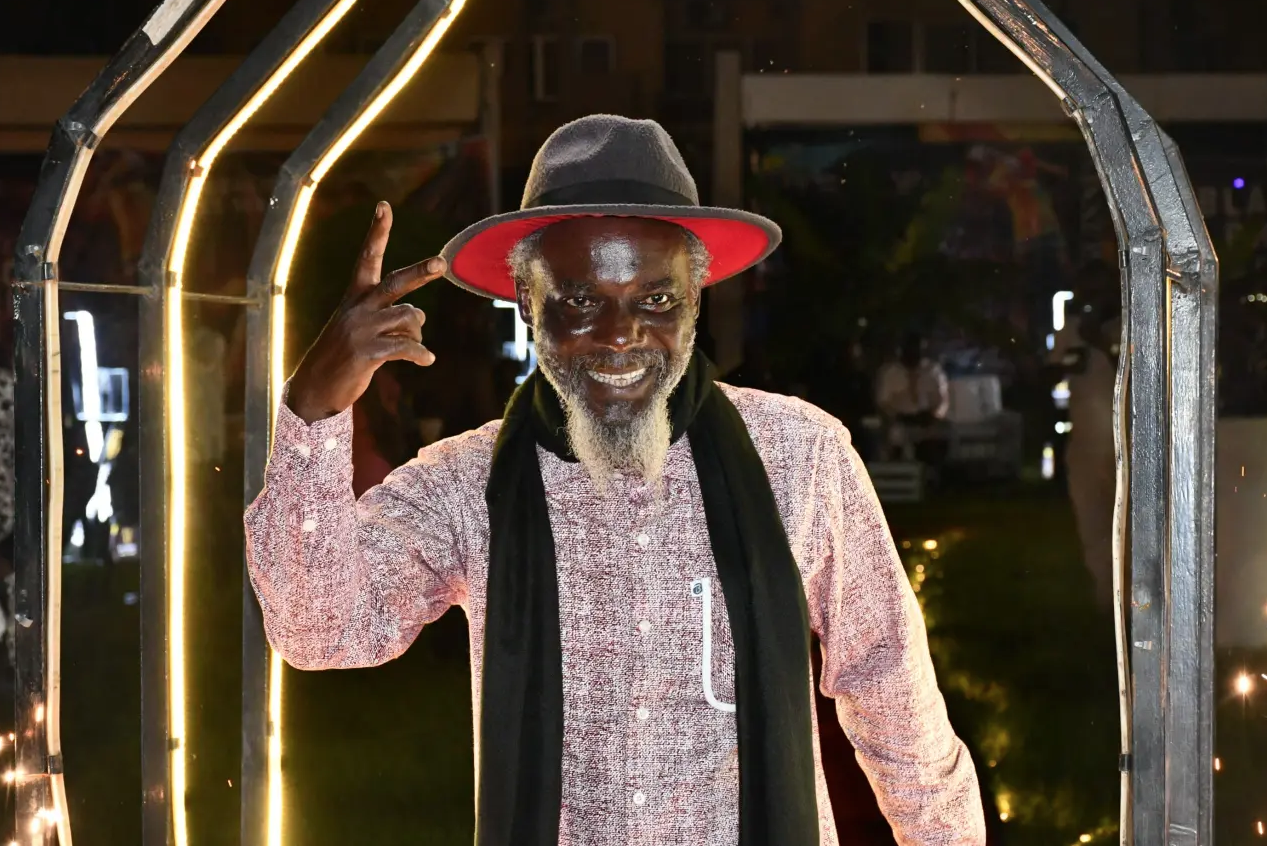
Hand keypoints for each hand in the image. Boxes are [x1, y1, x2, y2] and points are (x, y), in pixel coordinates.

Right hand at [288, 202, 443, 423]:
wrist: (316, 386)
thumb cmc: (346, 354)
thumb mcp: (362, 327)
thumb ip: (390, 315)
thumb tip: (420, 316)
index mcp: (355, 295)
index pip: (368, 257)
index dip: (377, 232)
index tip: (384, 206)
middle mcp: (358, 307)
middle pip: (395, 283)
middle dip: (420, 272)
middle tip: (442, 262)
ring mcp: (361, 329)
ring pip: (409, 318)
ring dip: (418, 333)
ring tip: (415, 346)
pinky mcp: (366, 353)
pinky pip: (406, 347)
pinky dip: (421, 354)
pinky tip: (427, 360)